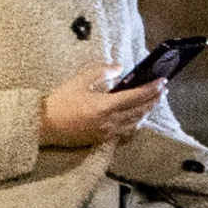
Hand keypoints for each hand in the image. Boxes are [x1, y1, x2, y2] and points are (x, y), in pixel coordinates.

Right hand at [39, 63, 163, 149]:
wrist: (45, 125)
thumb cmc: (61, 101)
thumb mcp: (79, 80)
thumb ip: (101, 72)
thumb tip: (119, 68)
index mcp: (106, 105)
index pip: (136, 96)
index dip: (151, 89)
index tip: (163, 82)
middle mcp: (111, 121)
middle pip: (139, 111)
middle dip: (153, 100)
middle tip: (163, 90)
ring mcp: (107, 132)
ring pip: (135, 122)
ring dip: (146, 111)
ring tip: (153, 102)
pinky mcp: (102, 139)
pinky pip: (125, 131)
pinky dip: (135, 122)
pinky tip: (137, 117)